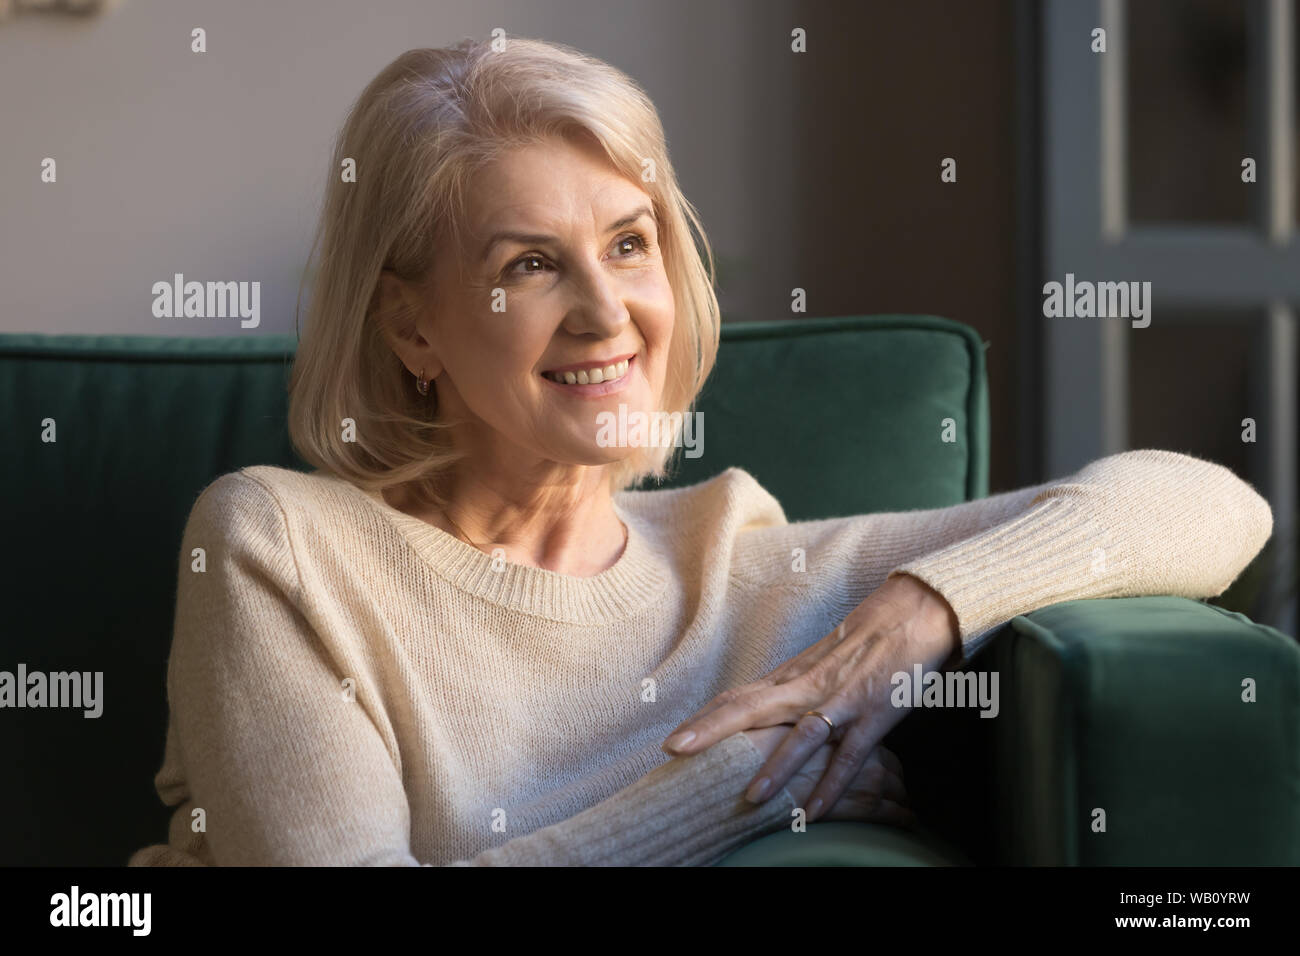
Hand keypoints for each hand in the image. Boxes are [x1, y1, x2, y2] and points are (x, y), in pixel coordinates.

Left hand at [664, 572, 959, 822]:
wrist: (911, 614)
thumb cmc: (863, 644)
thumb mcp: (818, 667)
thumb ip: (790, 692)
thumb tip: (759, 715)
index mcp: (791, 678)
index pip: (737, 697)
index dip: (704, 719)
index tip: (671, 741)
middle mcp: (806, 686)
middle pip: (749, 707)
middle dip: (710, 729)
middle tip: (673, 750)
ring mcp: (840, 700)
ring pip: (800, 735)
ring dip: (775, 767)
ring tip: (750, 798)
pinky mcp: (873, 714)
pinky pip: (850, 755)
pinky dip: (833, 783)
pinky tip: (818, 811)